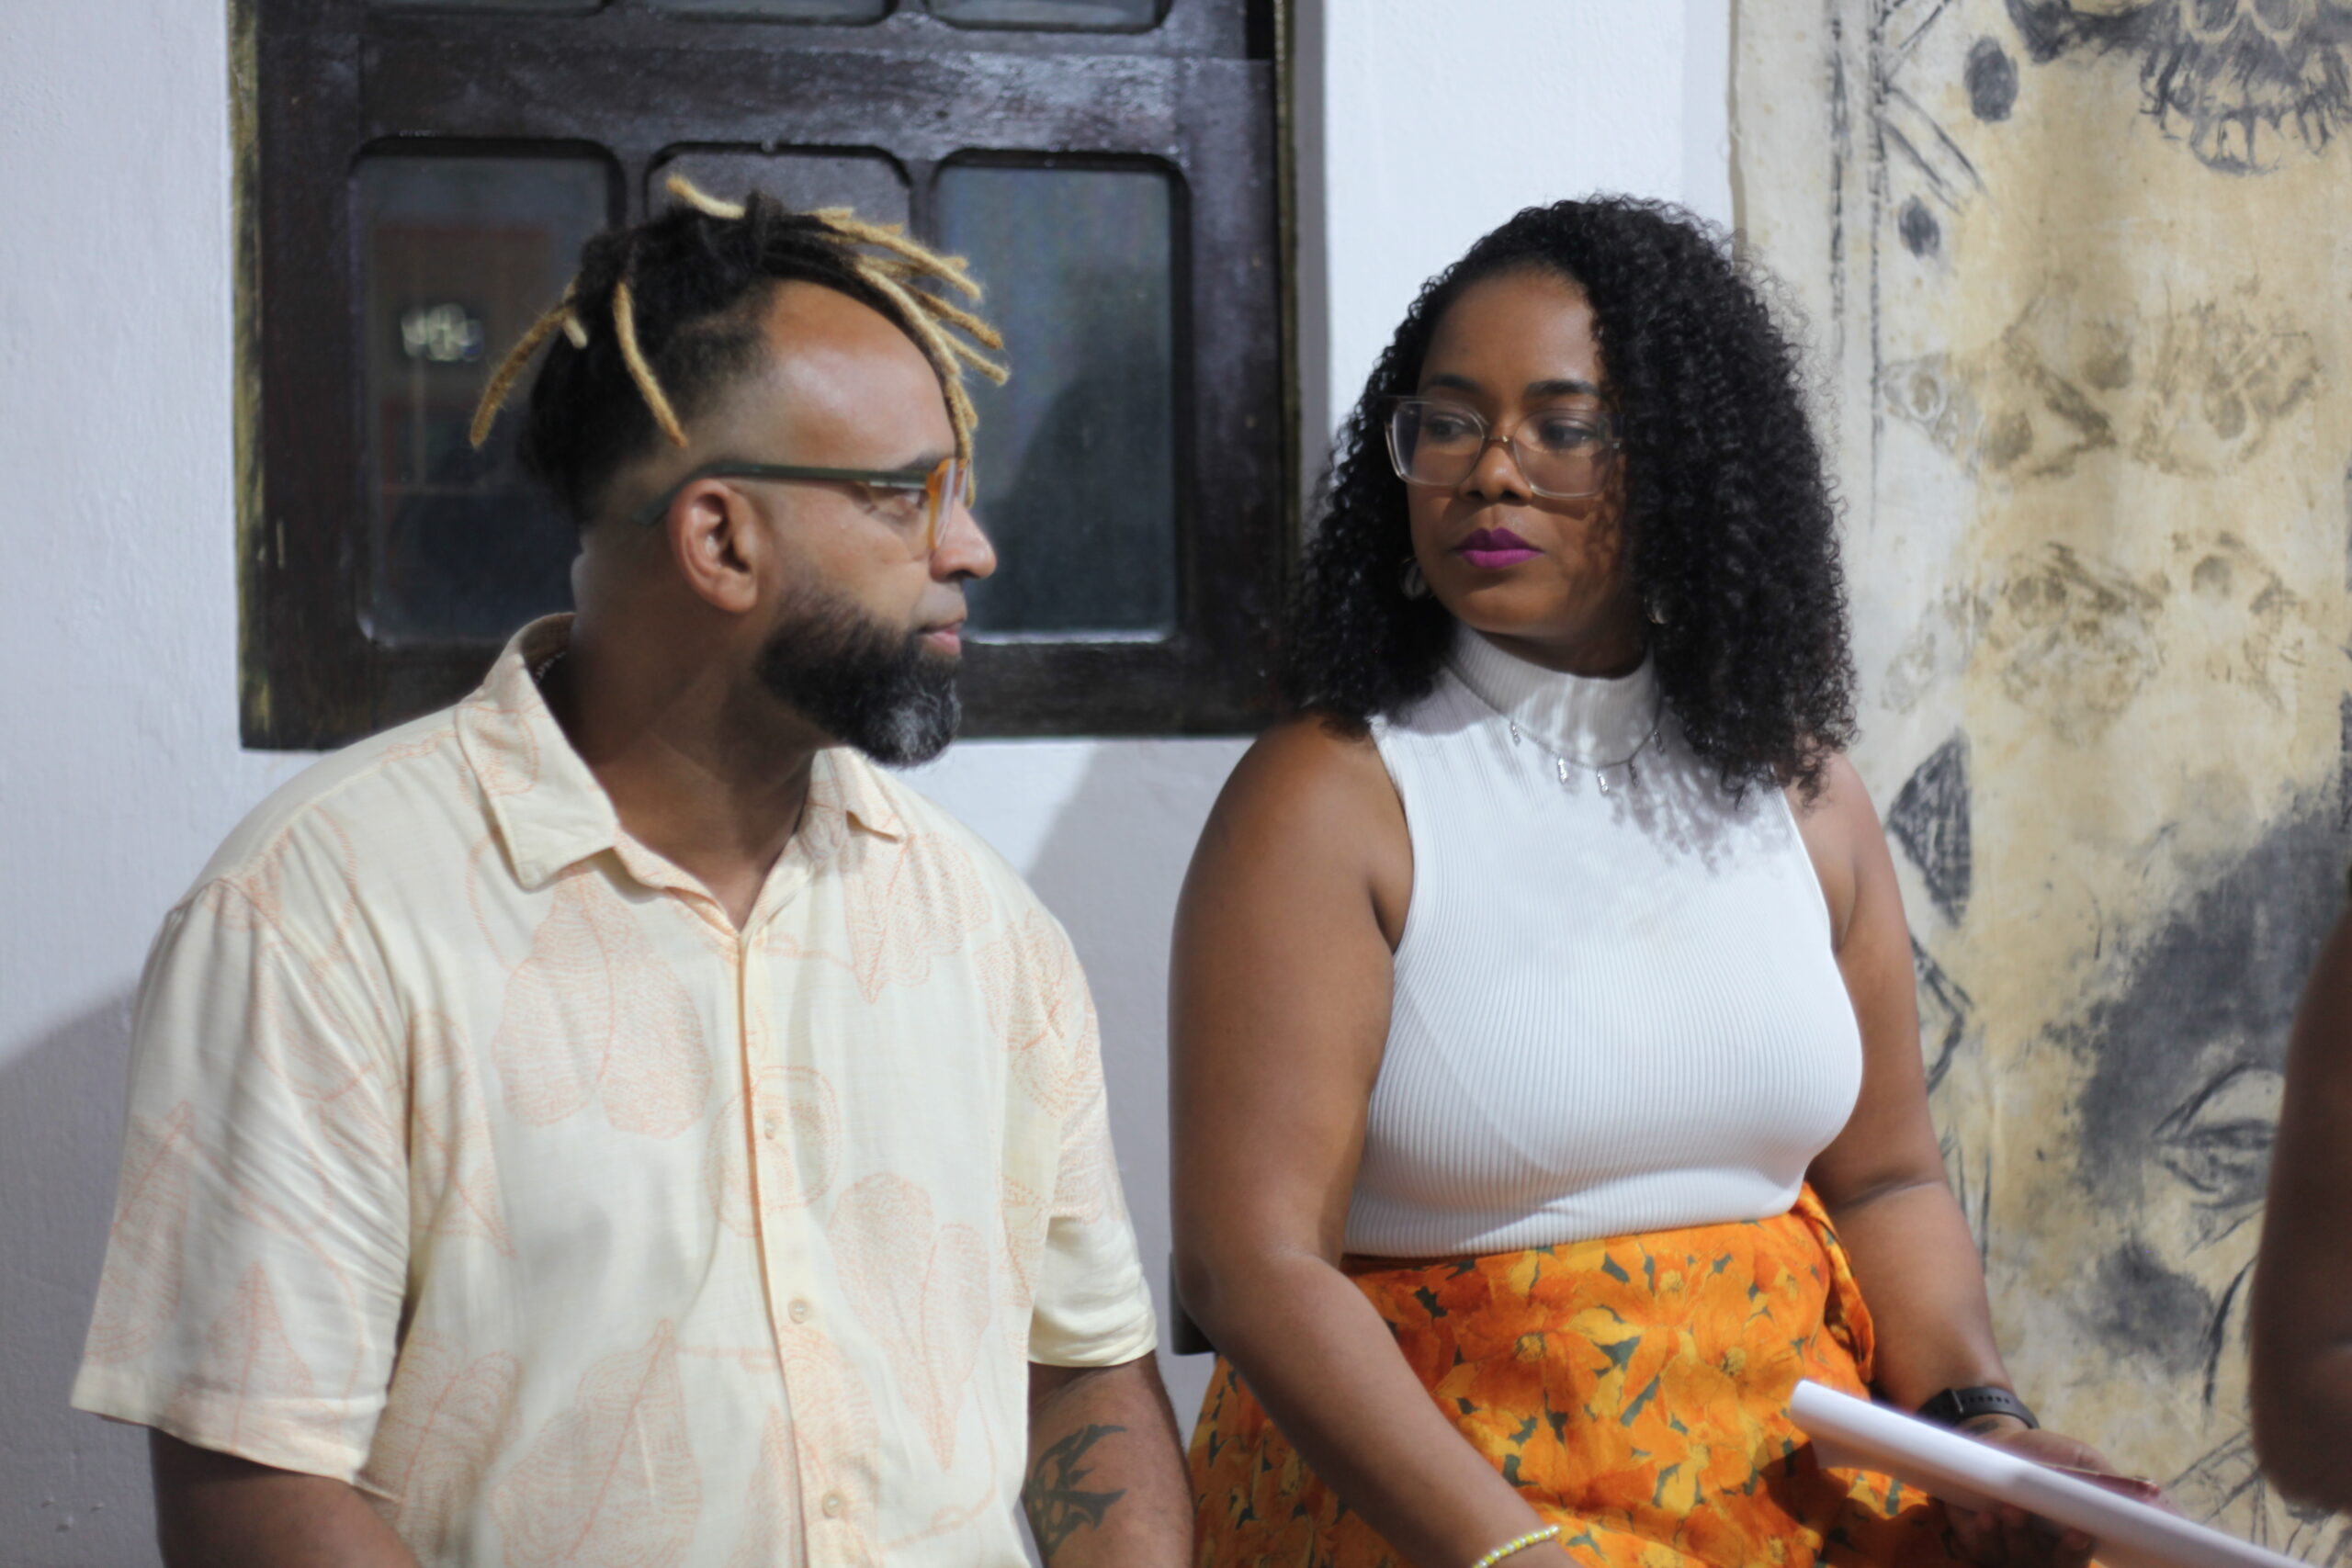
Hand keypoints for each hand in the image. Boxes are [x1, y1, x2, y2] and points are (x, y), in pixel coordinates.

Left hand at [1943, 1418, 2117, 1567]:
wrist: (1997, 1442)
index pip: (2079, 1558)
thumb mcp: (2082, 1461)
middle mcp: (2044, 1554)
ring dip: (2017, 1537)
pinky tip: (1986, 1518)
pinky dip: (1986, 1538)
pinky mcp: (1979, 1545)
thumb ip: (2112, 1484)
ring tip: (2011, 1509)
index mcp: (2074, 1541)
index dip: (2078, 1551)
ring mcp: (2011, 1552)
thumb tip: (2156, 1502)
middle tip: (2054, 1528)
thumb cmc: (2047, 1455)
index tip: (2081, 1533)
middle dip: (2058, 1553)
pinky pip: (1983, 1553)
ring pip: (2017, 1562)